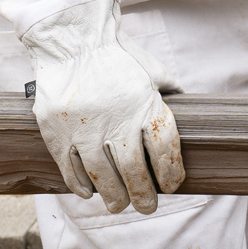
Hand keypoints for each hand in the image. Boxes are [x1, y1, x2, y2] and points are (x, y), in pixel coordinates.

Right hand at [20, 0, 184, 214]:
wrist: (72, 42)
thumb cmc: (118, 57)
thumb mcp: (153, 71)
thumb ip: (168, 93)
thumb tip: (190, 108)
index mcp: (145, 104)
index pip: (165, 150)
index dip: (172, 173)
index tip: (173, 185)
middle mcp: (117, 120)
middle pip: (135, 172)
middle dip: (144, 196)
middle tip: (147, 206)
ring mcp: (84, 130)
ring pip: (103, 179)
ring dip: (114, 197)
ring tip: (120, 205)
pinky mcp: (57, 134)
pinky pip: (71, 171)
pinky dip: (81, 186)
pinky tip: (91, 192)